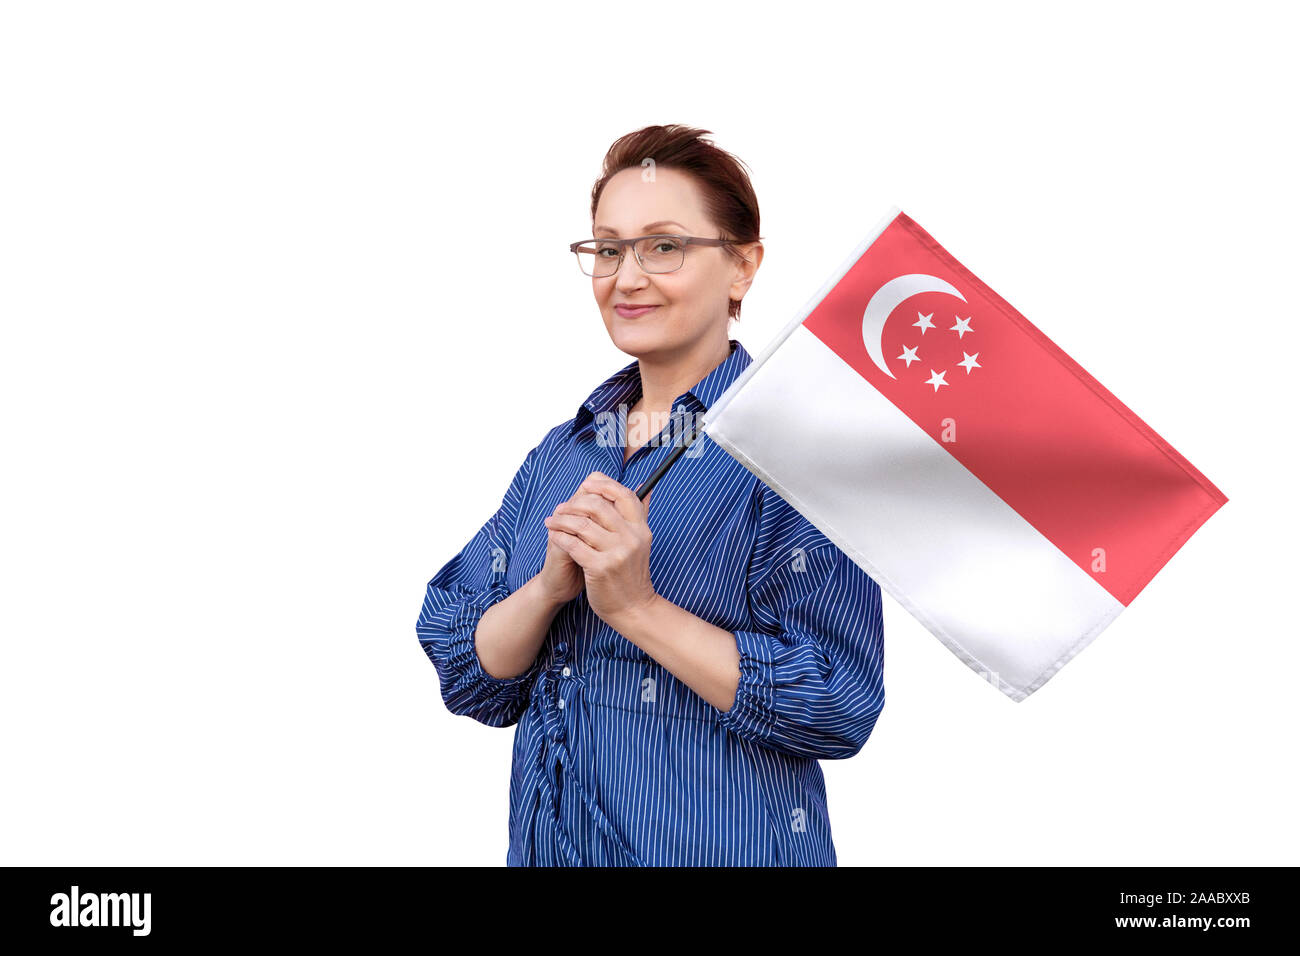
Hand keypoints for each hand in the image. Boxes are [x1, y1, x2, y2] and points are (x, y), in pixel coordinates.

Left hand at [543, 471, 656, 625]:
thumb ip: (641, 514)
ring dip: (562, 520)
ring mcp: (616, 553)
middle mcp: (631, 537)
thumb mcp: (641, 542)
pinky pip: (574, 545)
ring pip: (582, 524)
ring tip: (552, 521)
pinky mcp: (600, 567)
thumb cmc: (631, 574)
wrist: (633, 608)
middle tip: (562, 508)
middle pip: (599, 505)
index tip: (586, 484)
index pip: (624, 495)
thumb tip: (645, 487)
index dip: (604, 485)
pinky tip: (553, 536)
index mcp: (641, 528)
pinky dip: (560, 537)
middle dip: (575, 503)